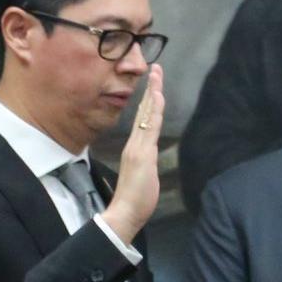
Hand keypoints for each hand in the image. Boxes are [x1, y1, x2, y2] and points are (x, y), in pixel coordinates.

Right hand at [102, 63, 163, 242]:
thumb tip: (148, 158)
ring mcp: (138, 148)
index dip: (149, 101)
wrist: (124, 213)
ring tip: (157, 75)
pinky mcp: (142, 154)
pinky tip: (157, 97)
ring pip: (148, 115)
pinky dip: (154, 110)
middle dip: (152, 89)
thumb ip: (144, 164)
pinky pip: (150, 128)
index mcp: (136, 148)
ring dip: (153, 94)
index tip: (154, 85)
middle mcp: (136, 144)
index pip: (144, 120)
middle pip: (145, 112)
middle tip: (156, 68)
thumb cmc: (133, 199)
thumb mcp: (142, 176)